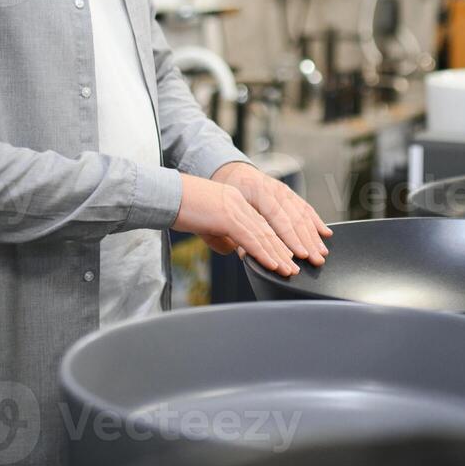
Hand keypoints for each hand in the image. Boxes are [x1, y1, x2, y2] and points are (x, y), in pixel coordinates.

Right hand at [172, 173, 297, 275]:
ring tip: (291, 270)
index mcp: (237, 201)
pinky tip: (274, 265)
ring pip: (264, 235)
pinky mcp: (227, 217)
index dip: (279, 240)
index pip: (263, 223)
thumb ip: (223, 236)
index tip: (291, 254)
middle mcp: (241, 203)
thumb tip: (234, 250)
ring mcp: (235, 208)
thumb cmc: (182, 208)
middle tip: (300, 264)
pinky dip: (265, 253)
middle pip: (269, 229)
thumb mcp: (207, 224)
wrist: (164, 195)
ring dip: (280, 255)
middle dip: (287, 249)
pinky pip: (251, 238)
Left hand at [212, 161, 331, 266]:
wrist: (233, 172)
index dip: (291, 240)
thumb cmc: (227, 195)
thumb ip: (238, 231)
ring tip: (322, 252)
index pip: (279, 220)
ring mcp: (284, 191)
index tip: (300, 256)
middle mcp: (275, 190)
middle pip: (296, 219)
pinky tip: (325, 233)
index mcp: (259, 193)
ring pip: (304, 214)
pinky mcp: (289, 193)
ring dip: (315, 236)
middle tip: (317, 261)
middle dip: (308, 242)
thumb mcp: (227, 211)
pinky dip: (316, 221)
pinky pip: (306, 207)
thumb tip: (245, 254)